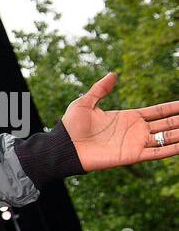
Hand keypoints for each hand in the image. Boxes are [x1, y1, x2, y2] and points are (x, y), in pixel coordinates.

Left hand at [62, 72, 178, 170]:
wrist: (62, 146)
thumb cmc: (70, 126)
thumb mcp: (85, 102)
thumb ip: (100, 89)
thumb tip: (113, 74)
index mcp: (128, 117)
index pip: (158, 112)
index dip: (174, 108)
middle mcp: (136, 131)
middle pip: (167, 124)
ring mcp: (135, 143)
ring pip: (166, 138)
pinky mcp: (132, 156)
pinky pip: (157, 153)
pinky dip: (172, 150)